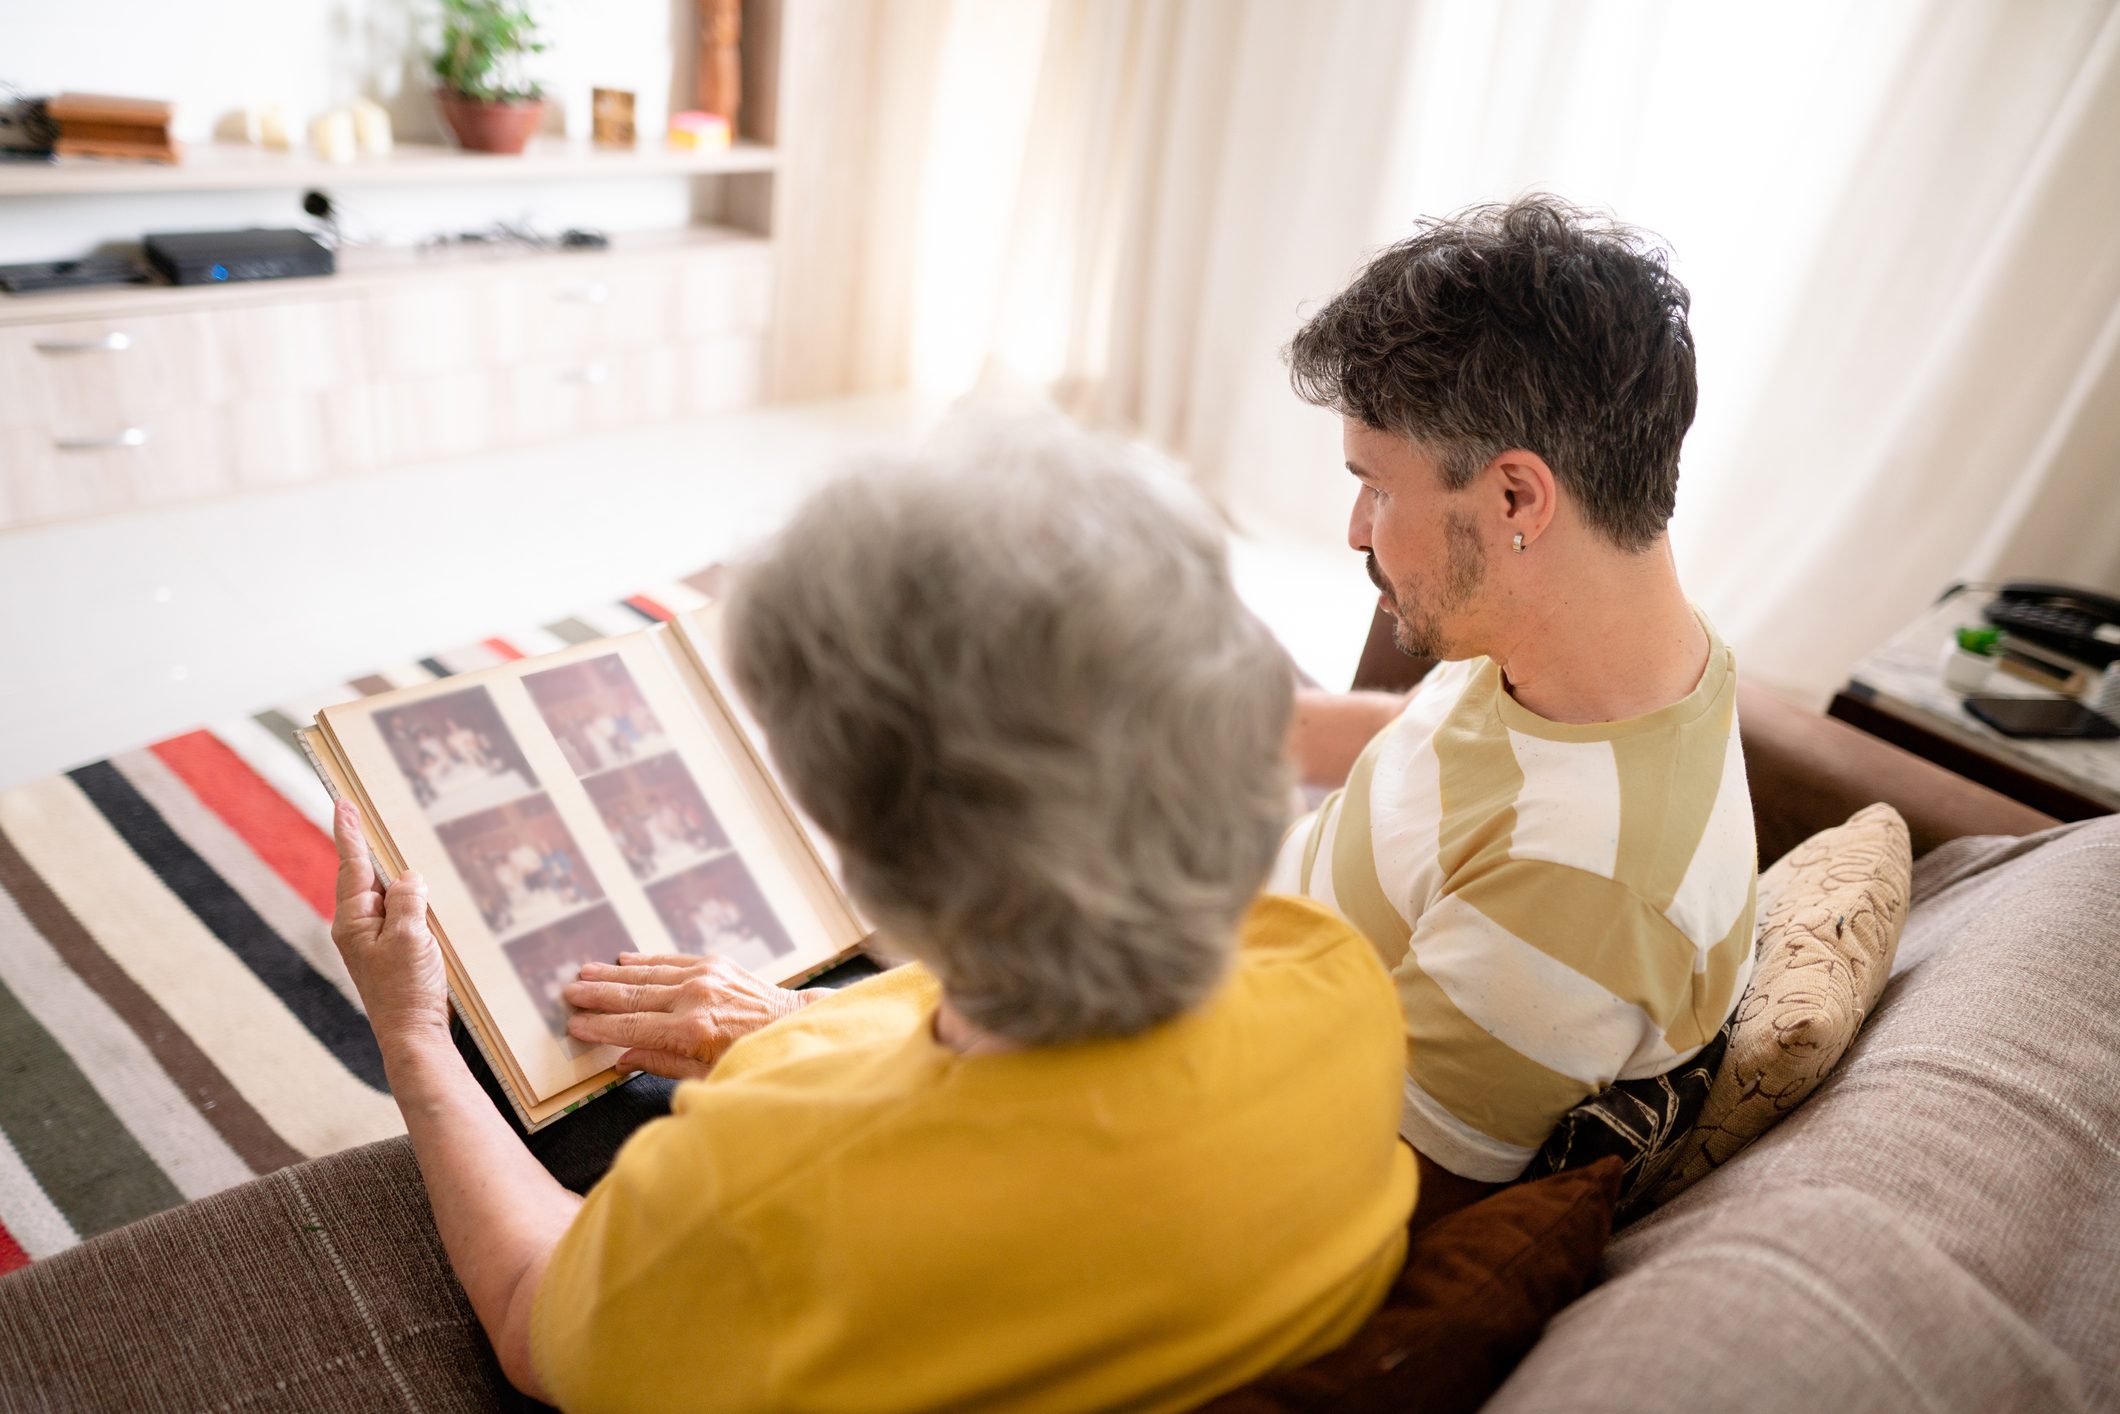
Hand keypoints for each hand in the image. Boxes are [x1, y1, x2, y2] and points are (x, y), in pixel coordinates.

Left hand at [331, 800, 451, 1046]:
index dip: (349, 831)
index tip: (342, 800)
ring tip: (417, 859)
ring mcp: (375, 941)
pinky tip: (431, 899)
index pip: (352, 864)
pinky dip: (414, 903)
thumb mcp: (411, 936)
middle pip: (370, 876)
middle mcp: (358, 927)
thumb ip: (407, 898)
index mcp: (353, 920)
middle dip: (378, 850)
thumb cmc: (408, 990)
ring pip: (390, 896)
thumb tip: (408, 876)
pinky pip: (402, 915)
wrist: (413, 1036)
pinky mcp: (393, 952)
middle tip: (378, 816)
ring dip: (402, 880)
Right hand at [562, 953, 813, 1079]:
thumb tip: (621, 1060)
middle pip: (632, 997)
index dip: (599, 1027)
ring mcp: (705, 976)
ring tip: (585, 972)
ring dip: (613, 973)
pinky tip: (624, 959)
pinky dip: (646, 960)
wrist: (794, 1026)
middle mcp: (694, 999)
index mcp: (690, 1032)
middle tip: (568, 993)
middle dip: (597, 996)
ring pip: (647, 974)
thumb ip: (661, 1064)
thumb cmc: (751, 1059)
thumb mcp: (705, 1075)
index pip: (630, 1029)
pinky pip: (671, 961)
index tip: (575, 1025)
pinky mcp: (716, 963)